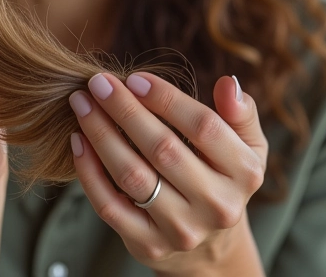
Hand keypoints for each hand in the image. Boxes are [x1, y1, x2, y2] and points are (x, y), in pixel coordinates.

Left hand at [69, 72, 266, 274]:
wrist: (212, 247)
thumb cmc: (222, 176)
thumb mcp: (247, 145)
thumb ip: (240, 112)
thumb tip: (229, 83)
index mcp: (244, 173)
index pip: (203, 127)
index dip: (166, 99)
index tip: (135, 78)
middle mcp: (217, 205)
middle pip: (162, 149)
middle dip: (124, 110)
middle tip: (97, 83)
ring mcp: (182, 230)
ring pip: (132, 176)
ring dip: (101, 134)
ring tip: (82, 104)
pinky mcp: (149, 245)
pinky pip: (110, 206)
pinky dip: (89, 171)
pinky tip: (78, 140)